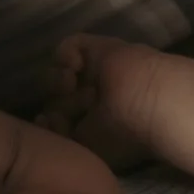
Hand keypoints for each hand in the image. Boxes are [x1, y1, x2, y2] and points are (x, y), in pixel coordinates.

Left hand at [41, 30, 160, 166]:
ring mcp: (97, 71)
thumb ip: (61, 136)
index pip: (58, 116)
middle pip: (55, 96)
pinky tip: (76, 69)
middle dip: (58, 104)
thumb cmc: (123, 135)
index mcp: (96, 122)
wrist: (150, 104)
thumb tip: (42, 120)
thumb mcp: (86, 147)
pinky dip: (65, 57)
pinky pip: (68, 46)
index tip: (47, 123)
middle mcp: (95, 96)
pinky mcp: (99, 48)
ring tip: (73, 88)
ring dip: (58, 83)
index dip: (47, 119)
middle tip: (74, 111)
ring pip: (58, 72)